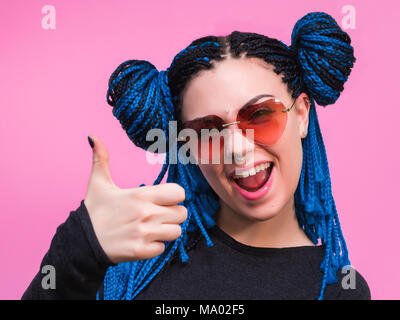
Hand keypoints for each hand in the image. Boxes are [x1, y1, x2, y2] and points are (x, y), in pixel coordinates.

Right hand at [84, 136, 186, 263]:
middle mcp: (147, 214)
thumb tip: (93, 137)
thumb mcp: (98, 184)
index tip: (164, 199)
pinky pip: (163, 248)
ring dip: (167, 230)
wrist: (81, 242)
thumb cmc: (94, 212)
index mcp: (141, 195)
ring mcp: (145, 234)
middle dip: (173, 214)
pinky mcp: (141, 251)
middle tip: (158, 215)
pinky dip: (155, 246)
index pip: (179, 193)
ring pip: (176, 232)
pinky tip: (143, 241)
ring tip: (152, 228)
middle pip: (182, 213)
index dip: (174, 196)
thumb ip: (101, 159)